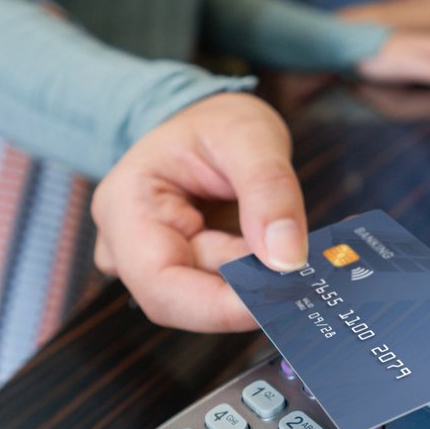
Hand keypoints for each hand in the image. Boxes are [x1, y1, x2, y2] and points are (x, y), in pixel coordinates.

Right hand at [91, 94, 306, 332]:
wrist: (211, 123)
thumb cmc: (218, 122)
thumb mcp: (250, 135)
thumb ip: (269, 191)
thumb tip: (287, 260)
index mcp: (125, 204)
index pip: (159, 281)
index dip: (216, 306)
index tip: (278, 300)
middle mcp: (126, 243)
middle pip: (186, 297)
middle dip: (245, 287)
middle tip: (303, 271)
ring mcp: (152, 262)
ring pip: (210, 296)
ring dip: (255, 278)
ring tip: (293, 243)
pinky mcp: (183, 272)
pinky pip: (221, 292)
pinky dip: (256, 278)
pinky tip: (278, 251)